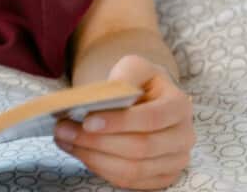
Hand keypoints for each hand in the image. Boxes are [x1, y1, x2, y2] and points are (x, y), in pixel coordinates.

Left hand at [53, 54, 194, 189]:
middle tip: (63, 130)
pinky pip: (129, 182)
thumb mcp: (134, 66)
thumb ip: (126, 74)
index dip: (119, 122)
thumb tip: (110, 92)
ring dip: (93, 157)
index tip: (87, 121)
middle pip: (140, 149)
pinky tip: (80, 152)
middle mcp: (183, 137)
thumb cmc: (140, 81)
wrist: (149, 97)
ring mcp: (175, 161)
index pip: (150, 119)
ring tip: (65, 140)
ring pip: (132, 169)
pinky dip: (101, 169)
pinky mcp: (161, 177)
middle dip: (97, 142)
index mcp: (179, 106)